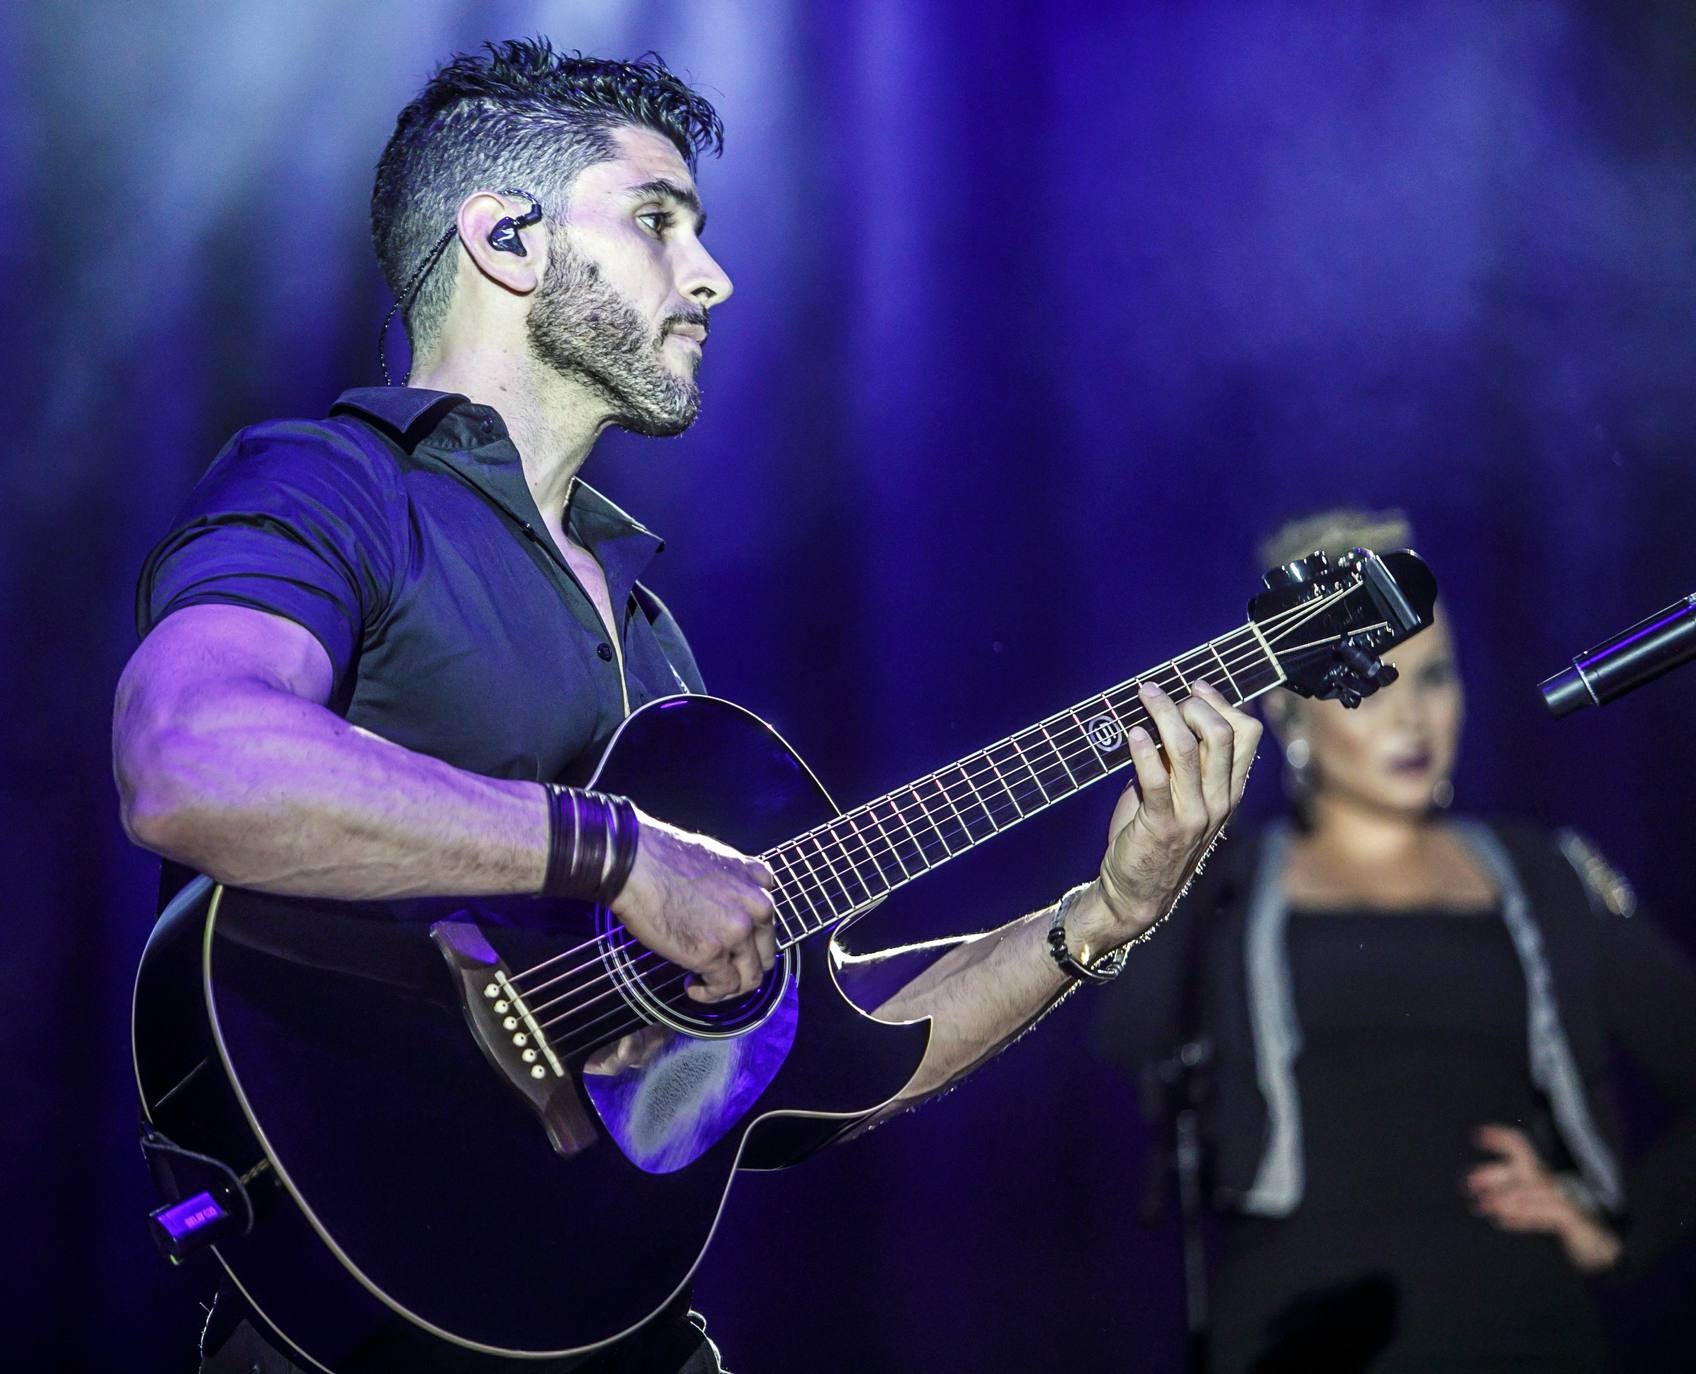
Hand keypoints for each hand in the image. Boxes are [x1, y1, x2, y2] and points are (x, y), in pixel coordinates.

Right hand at [611, 810, 776, 1002]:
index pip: (767, 923)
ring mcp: (737, 932)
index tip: (729, 947)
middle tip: (718, 971)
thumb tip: (726, 908)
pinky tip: (692, 987)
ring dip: (728, 988)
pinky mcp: (713, 954)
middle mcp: (757, 906)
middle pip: (765, 954)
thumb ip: (733, 885)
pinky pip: (723, 988)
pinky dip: (709, 994)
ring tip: (704, 983)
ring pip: (750, 978)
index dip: (749, 940)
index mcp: (759, 880)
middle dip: (743, 968)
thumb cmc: (662, 858)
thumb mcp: (716, 860)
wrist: (634, 865)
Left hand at [1071, 679, 1260, 954]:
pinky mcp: (1161, 825)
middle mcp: (1219, 800)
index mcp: (1229, 790)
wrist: (1137, 893)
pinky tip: (1131, 733)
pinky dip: (1142, 749)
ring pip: (1187, 747)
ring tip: (1144, 695)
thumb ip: (1179, 761)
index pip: (1247, 734)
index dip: (1222, 702)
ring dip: (1163, 712)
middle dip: (1192, 702)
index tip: (1193, 686)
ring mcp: (1193, 814)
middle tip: (1160, 693)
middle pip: (1222, 733)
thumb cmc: (1153, 836)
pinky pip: (1154, 778)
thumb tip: (1164, 711)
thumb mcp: (1177, 796)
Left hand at [1465, 1124, 1621, 1272]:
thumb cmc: (1561, 1220)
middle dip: (1497, 1172)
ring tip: (1482, 1206)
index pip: (1523, 1148)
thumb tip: (1477, 1192)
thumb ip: (1510, 1194)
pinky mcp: (1575, 1219)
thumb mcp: (1532, 1204)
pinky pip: (1549, 1213)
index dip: (1502, 1138)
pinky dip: (1525, 1216)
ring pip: (1537, 1189)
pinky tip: (1502, 1221)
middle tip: (1469, 1184)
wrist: (1600, 1245)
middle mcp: (1553, 1181)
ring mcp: (1566, 1198)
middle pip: (1526, 1166)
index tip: (1477, 1135)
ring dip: (1508, 1196)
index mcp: (1541, 1173)